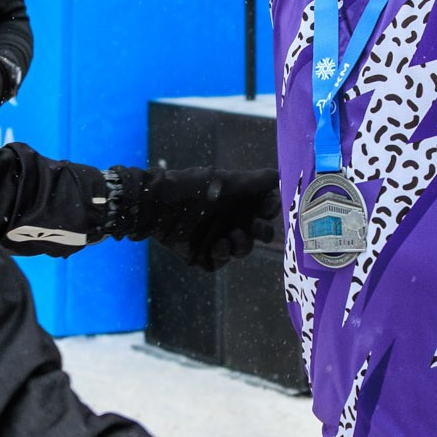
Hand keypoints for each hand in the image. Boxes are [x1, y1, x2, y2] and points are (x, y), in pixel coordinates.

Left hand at [126, 167, 279, 270]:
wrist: (156, 205)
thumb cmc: (190, 187)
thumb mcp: (224, 180)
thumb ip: (253, 181)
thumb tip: (280, 175)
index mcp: (238, 201)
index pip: (264, 208)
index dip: (270, 209)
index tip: (267, 208)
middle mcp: (230, 219)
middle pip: (258, 232)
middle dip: (262, 232)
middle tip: (257, 229)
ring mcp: (217, 237)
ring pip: (242, 249)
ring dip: (243, 245)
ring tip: (234, 238)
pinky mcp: (202, 254)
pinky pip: (220, 262)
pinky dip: (222, 256)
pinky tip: (218, 246)